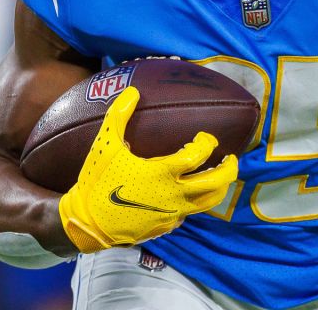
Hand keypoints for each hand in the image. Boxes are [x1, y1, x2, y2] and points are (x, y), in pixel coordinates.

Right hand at [58, 86, 237, 251]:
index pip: (198, 155)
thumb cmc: (96, 182)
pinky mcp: (166, 226)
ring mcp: (172, 213)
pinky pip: (188, 213)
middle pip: (216, 183)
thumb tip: (132, 91)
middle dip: (229, 168)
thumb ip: (119, 115)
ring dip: (218, 187)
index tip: (204, 137)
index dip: (206, 143)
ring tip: (218, 175)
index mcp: (163, 173)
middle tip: (231, 158)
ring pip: (208, 203)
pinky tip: (186, 193)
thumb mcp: (105, 145)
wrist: (87, 224)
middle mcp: (174, 195)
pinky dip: (193, 202)